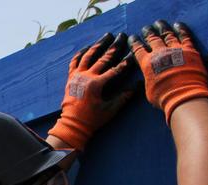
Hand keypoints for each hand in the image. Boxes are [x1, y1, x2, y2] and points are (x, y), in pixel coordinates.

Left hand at [48, 31, 136, 150]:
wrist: (72, 125)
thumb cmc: (92, 119)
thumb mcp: (110, 109)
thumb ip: (123, 97)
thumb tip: (137, 86)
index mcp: (96, 85)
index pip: (115, 70)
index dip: (126, 62)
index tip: (133, 53)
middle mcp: (86, 77)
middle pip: (103, 58)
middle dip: (114, 47)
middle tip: (122, 36)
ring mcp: (77, 76)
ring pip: (88, 56)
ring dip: (98, 45)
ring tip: (107, 36)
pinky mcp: (70, 78)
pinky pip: (74, 62)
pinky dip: (80, 53)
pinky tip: (87, 47)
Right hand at [129, 20, 207, 124]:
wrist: (183, 95)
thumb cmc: (164, 97)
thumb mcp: (148, 91)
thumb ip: (148, 80)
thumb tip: (148, 78)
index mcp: (147, 64)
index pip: (138, 49)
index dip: (134, 43)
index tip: (132, 38)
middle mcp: (160, 53)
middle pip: (152, 38)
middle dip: (147, 32)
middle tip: (145, 28)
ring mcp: (175, 49)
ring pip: (167, 34)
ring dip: (162, 27)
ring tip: (158, 23)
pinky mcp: (189, 50)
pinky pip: (184, 35)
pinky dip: (181, 29)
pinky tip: (177, 25)